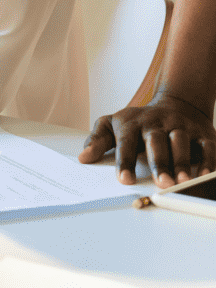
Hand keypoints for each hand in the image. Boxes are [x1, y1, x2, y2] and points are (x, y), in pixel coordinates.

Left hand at [78, 90, 215, 186]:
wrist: (176, 104)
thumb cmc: (139, 123)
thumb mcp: (114, 125)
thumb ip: (98, 140)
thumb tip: (83, 158)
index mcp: (132, 122)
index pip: (126, 141)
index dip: (124, 161)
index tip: (124, 180)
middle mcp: (156, 122)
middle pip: (156, 141)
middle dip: (159, 162)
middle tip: (161, 183)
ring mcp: (179, 125)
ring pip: (180, 141)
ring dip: (182, 161)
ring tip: (182, 181)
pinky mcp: (200, 132)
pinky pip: (205, 145)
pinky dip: (207, 160)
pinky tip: (204, 175)